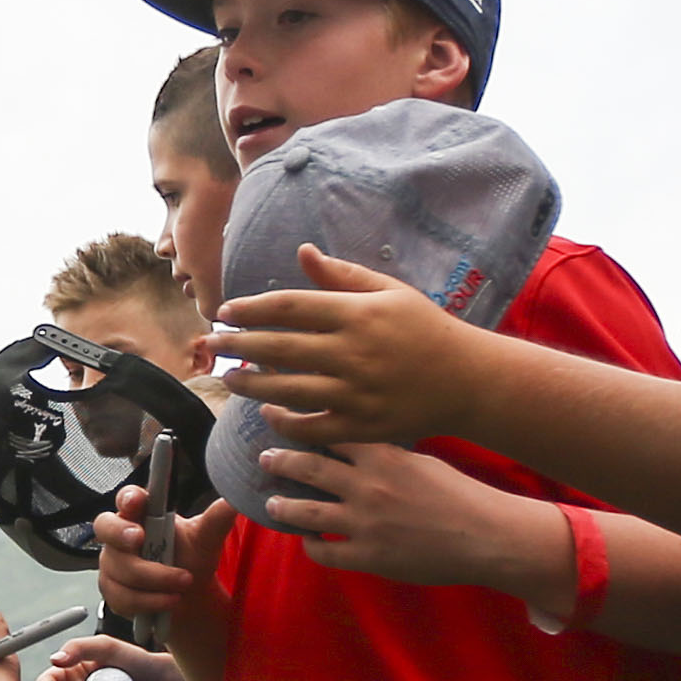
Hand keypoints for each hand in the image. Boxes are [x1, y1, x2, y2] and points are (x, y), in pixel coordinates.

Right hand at [92, 480, 227, 621]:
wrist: (188, 596)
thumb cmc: (190, 558)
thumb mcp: (206, 538)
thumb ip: (216, 519)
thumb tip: (233, 501)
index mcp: (141, 513)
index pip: (127, 497)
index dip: (128, 497)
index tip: (137, 501)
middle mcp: (120, 535)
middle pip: (105, 527)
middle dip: (120, 533)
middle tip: (140, 539)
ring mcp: (112, 564)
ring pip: (121, 569)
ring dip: (155, 579)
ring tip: (183, 583)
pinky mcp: (112, 591)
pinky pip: (123, 597)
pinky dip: (150, 601)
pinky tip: (170, 601)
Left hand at [210, 251, 493, 446]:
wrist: (467, 380)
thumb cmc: (425, 329)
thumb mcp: (390, 292)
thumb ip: (343, 275)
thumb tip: (302, 253)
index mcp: (358, 315)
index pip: (290, 307)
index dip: (252, 308)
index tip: (226, 311)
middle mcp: (353, 353)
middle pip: (280, 348)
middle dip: (238, 345)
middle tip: (212, 344)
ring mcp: (357, 394)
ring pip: (289, 391)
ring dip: (252, 385)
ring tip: (230, 378)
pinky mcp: (363, 426)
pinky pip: (313, 427)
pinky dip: (286, 422)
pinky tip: (268, 412)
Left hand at [255, 440, 551, 594]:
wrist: (486, 535)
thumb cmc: (461, 495)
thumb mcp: (422, 460)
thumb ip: (387, 454)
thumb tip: (359, 447)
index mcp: (382, 456)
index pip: (329, 432)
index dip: (297, 422)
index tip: (275, 414)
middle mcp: (367, 485)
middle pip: (308, 467)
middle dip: (280, 460)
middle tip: (264, 457)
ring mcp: (365, 523)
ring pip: (306, 511)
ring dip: (283, 506)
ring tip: (271, 503)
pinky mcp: (369, 556)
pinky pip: (326, 553)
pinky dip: (312, 547)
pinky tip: (307, 542)